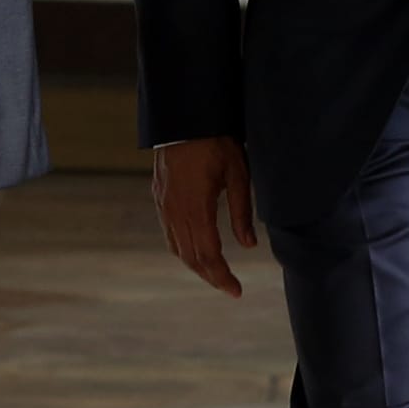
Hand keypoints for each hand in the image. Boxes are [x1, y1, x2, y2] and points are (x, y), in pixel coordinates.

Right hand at [152, 136, 258, 298]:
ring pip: (177, 247)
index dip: (222, 276)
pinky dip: (182, 249)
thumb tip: (249, 245)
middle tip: (230, 288)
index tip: (236, 291)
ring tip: (215, 275)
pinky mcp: (159, 197)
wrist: (185, 116)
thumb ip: (241, 212)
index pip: (208, 254)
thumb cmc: (216, 142)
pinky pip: (169, 233)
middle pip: (190, 257)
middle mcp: (174, 210)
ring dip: (196, 265)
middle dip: (211, 276)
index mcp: (195, 207)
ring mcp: (163, 204)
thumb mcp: (238, 174)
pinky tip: (195, 252)